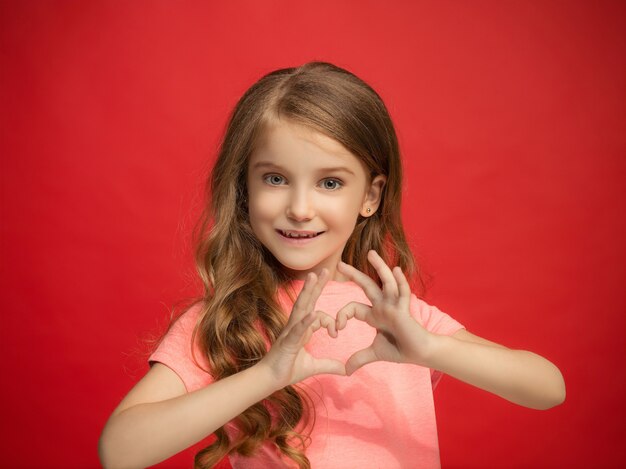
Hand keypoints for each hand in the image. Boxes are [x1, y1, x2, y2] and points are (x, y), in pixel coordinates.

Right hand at [259, 268, 345, 387]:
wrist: (268, 380)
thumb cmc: (287, 370)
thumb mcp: (313, 366)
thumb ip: (329, 365)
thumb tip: (346, 370)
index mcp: (302, 329)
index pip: (318, 314)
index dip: (330, 320)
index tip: (336, 333)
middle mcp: (296, 326)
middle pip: (308, 301)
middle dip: (317, 285)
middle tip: (326, 269)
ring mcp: (290, 331)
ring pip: (301, 307)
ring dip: (308, 291)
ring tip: (314, 276)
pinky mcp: (287, 341)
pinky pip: (297, 328)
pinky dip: (306, 321)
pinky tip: (313, 314)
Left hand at [336, 250, 433, 374]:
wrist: (421, 353)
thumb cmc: (400, 349)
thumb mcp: (375, 353)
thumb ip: (359, 358)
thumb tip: (345, 370)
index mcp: (374, 314)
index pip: (353, 307)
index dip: (342, 316)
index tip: (336, 329)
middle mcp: (382, 306)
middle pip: (366, 286)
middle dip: (354, 275)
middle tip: (340, 264)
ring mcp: (394, 305)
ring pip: (385, 282)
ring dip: (379, 267)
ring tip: (371, 254)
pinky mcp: (406, 309)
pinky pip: (403, 292)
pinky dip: (400, 282)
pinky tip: (395, 271)